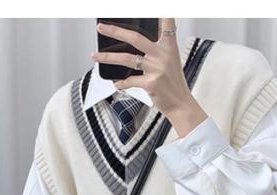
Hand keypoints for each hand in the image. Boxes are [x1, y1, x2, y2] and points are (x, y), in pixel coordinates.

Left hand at [92, 18, 207, 136]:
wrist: (181, 104)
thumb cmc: (174, 84)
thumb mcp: (171, 61)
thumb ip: (158, 48)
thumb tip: (137, 43)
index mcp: (169, 47)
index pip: (166, 24)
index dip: (161, 13)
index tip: (152, 8)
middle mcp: (162, 55)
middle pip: (135, 37)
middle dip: (115, 31)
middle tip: (101, 28)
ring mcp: (156, 69)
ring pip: (127, 58)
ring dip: (108, 57)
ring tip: (95, 56)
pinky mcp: (150, 84)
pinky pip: (129, 81)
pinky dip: (121, 83)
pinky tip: (116, 83)